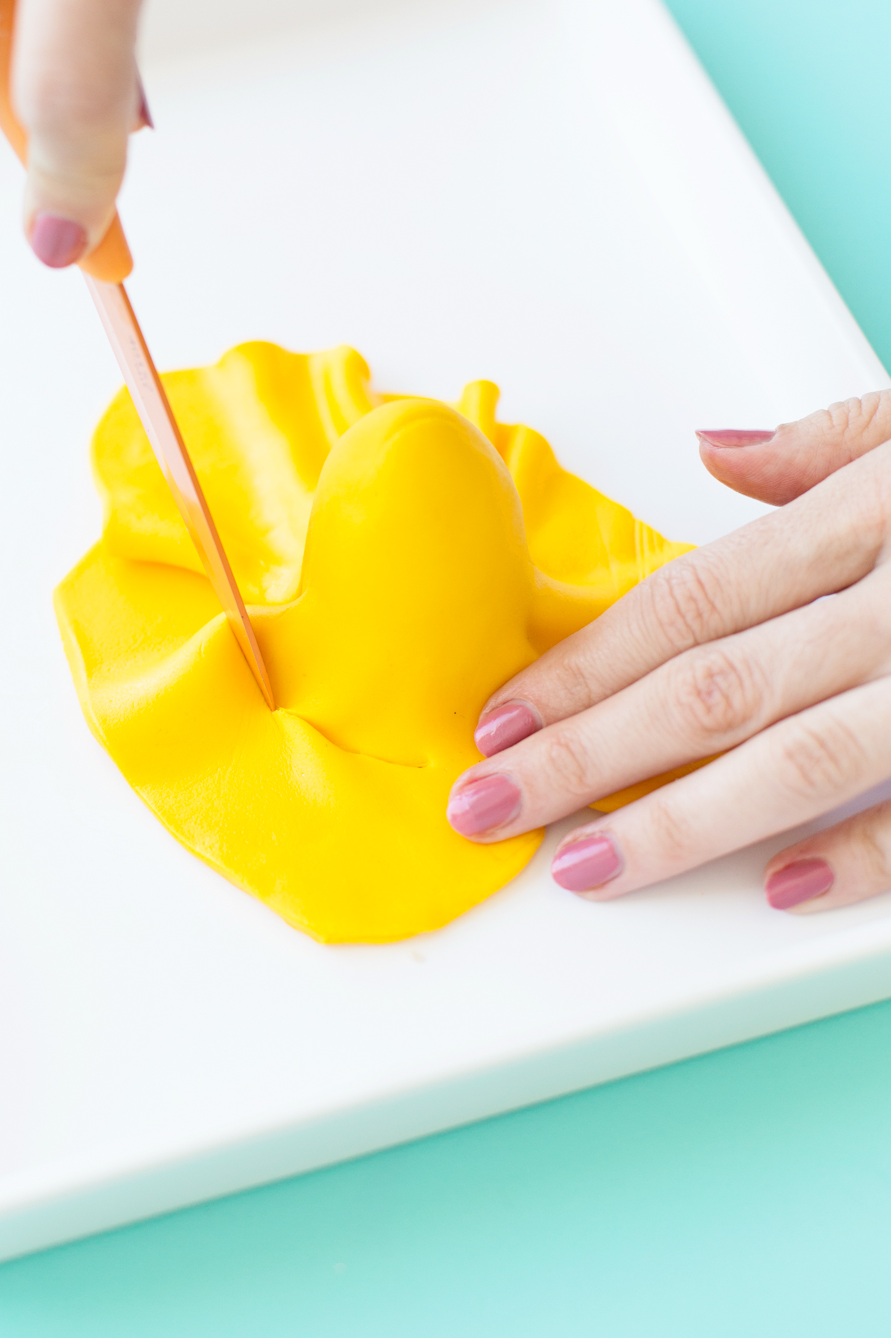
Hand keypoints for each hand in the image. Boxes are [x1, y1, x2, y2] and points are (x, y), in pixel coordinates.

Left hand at [446, 395, 890, 913]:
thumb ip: (828, 443)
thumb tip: (709, 454)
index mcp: (872, 514)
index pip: (690, 603)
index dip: (584, 665)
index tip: (498, 720)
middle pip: (712, 685)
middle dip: (585, 751)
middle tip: (484, 807)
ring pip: (802, 752)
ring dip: (684, 820)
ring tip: (584, 867)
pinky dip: (868, 854)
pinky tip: (780, 894)